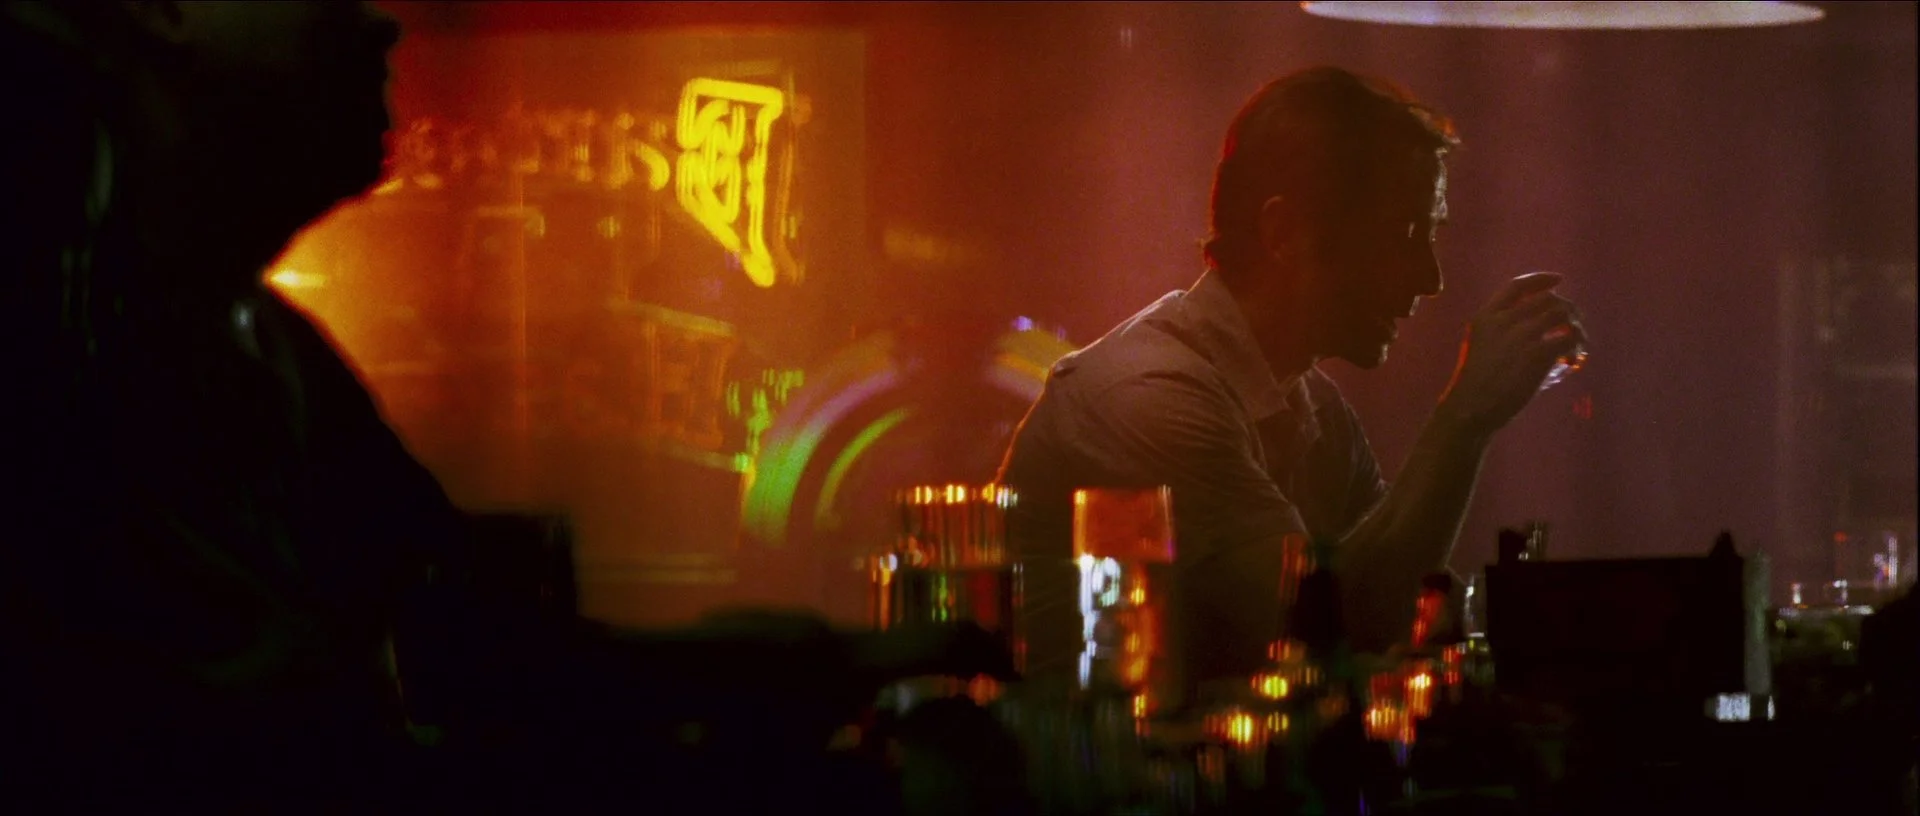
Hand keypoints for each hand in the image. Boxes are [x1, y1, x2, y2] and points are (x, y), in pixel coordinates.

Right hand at [1437, 272, 1586, 435]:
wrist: (1470, 408)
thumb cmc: (1475, 384)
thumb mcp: (1481, 346)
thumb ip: (1505, 331)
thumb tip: (1545, 328)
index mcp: (1486, 316)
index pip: (1517, 286)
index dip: (1541, 279)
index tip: (1559, 279)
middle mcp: (1503, 320)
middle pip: (1547, 299)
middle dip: (1567, 309)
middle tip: (1574, 326)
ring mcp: (1520, 335)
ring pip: (1563, 315)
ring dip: (1576, 327)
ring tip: (1577, 345)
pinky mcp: (1536, 354)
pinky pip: (1569, 338)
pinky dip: (1576, 348)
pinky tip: (1572, 361)